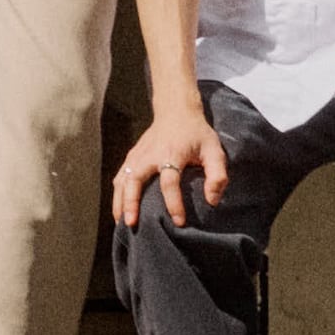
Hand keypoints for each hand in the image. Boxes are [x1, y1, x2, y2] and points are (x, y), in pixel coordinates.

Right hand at [112, 109, 228, 229]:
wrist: (176, 111)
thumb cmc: (197, 134)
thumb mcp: (215, 151)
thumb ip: (217, 176)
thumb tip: (211, 201)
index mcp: (172, 153)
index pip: (169, 181)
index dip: (174, 203)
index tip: (179, 222)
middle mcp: (151, 155)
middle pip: (135, 180)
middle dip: (131, 202)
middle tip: (132, 224)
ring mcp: (138, 155)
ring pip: (123, 180)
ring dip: (120, 201)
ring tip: (121, 223)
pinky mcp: (131, 156)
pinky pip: (120, 177)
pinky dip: (117, 194)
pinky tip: (118, 210)